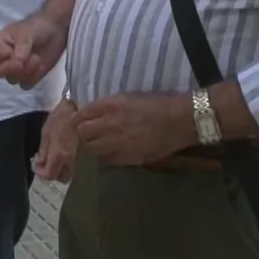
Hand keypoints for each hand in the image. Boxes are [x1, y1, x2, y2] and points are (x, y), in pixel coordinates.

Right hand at [0, 13, 66, 88]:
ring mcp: (15, 70)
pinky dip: (33, 77)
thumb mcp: (26, 33)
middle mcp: (3, 59)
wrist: (57, 30)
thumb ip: (20, 48)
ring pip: (11, 79)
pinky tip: (40, 65)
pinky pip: (25, 85)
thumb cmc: (36, 27)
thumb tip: (17, 64)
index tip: (10, 52)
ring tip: (36, 57)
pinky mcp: (28, 77)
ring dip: (25, 71)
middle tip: (21, 64)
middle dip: (8, 69)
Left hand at [34, 99, 78, 181]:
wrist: (80, 108)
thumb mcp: (46, 131)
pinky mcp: (87, 153)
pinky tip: (65, 153)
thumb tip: (38, 163)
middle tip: (47, 162)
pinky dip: (69, 163)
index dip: (40, 173)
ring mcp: (81, 157)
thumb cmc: (61, 117)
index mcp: (59, 154)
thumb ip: (43, 150)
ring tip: (55, 158)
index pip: (49, 175)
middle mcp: (71, 160)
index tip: (36, 164)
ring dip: (62, 169)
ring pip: (71, 172)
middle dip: (53, 173)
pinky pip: (77, 164)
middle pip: (63, 178)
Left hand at [73, 92, 194, 166]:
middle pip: (82, 133)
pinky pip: (107, 160)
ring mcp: (118, 143)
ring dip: (92, 147)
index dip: (77, 119)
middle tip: (87, 134)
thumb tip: (93, 115)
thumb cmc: (157, 104)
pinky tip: (111, 153)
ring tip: (98, 145)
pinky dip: (106, 157)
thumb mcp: (128, 98)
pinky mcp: (128, 157)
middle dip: (82, 134)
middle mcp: (110, 124)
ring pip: (91, 149)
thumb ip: (108, 107)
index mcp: (111, 105)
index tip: (78, 122)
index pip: (81, 114)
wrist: (180, 120)